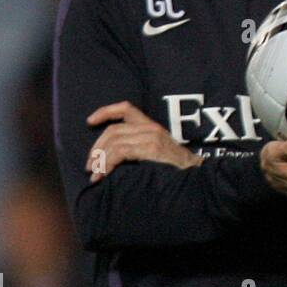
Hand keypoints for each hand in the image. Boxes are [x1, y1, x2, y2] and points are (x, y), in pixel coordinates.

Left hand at [86, 101, 201, 180]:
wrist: (197, 177)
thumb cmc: (177, 171)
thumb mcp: (158, 154)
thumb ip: (139, 149)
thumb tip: (112, 158)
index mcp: (152, 127)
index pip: (126, 109)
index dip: (105, 111)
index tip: (89, 121)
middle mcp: (151, 128)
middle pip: (113, 130)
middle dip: (96, 148)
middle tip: (89, 166)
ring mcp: (151, 137)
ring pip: (114, 141)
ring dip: (99, 159)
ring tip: (94, 174)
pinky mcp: (151, 148)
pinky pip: (120, 152)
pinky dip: (107, 164)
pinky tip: (102, 175)